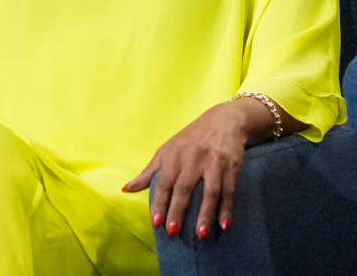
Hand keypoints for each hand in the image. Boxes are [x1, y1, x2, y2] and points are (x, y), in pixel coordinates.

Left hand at [123, 103, 248, 240]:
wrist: (223, 121)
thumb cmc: (190, 140)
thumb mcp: (166, 151)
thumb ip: (148, 172)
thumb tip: (126, 189)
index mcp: (173, 155)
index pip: (164, 182)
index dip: (159, 203)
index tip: (155, 223)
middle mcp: (192, 158)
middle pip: (184, 188)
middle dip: (177, 210)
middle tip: (172, 232)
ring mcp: (212, 162)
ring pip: (210, 191)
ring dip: (205, 214)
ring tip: (200, 235)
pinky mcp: (230, 166)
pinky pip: (229, 190)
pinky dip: (227, 208)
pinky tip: (224, 225)